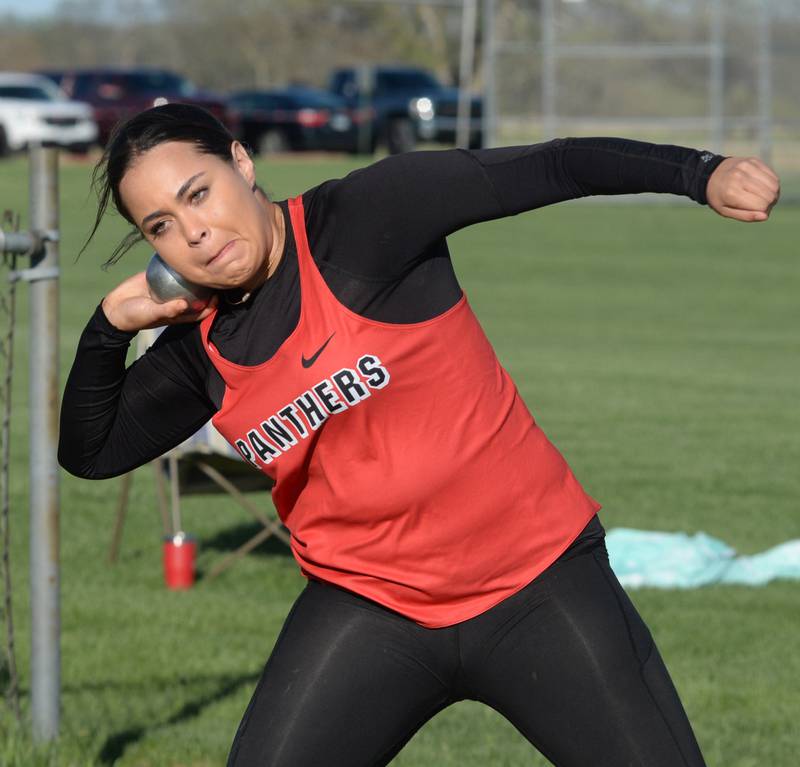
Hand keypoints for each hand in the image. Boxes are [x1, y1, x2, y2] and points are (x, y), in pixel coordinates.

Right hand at [101, 271, 217, 332]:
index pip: (200, 311)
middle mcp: (176, 300)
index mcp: (179, 312)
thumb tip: (184, 304)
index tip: (217, 296)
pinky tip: (183, 255)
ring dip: (193, 273)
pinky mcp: (157, 278)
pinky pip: (169, 270)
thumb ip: (167, 310)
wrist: (115, 307)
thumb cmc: (135, 316)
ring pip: (185, 280)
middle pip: (196, 294)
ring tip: (203, 262)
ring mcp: (168, 289)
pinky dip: (175, 265)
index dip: (211, 306)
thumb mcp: (151, 314)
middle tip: (214, 275)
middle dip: (207, 287)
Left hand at [706, 156, 779, 221]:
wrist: (710, 174)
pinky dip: (772, 184)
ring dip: (773, 193)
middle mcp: (739, 178)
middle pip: (769, 195)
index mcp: (731, 193)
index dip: (763, 211)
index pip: (761, 205)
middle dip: (769, 203)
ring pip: (774, 185)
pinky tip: (763, 187)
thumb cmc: (719, 197)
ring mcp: (747, 167)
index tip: (758, 212)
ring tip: (763, 196)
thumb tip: (765, 216)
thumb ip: (745, 216)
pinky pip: (773, 176)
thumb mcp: (725, 211)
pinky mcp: (753, 161)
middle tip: (761, 205)